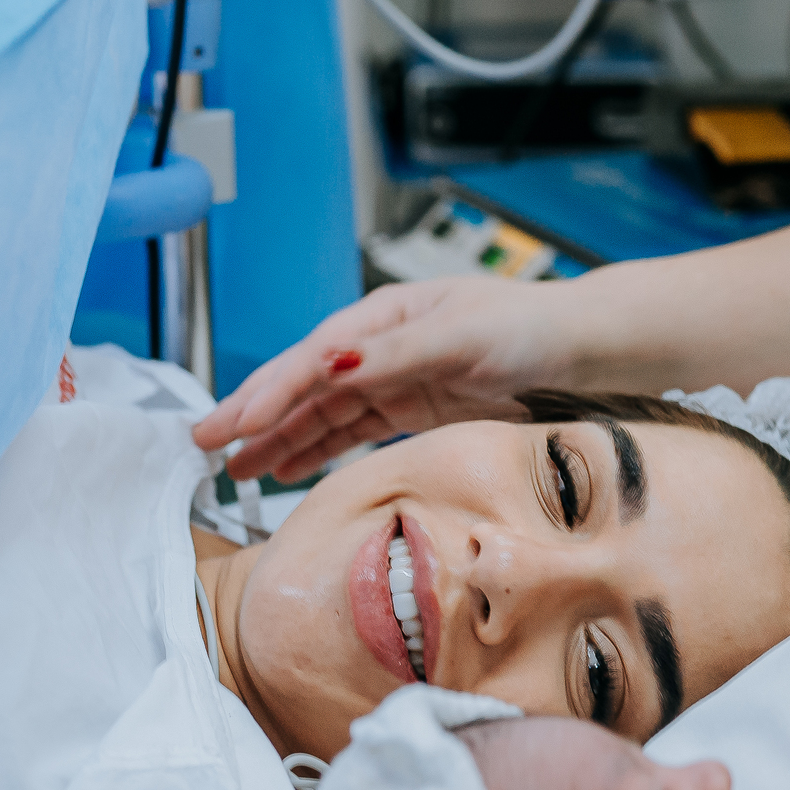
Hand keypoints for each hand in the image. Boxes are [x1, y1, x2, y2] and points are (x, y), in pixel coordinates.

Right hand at [192, 276, 576, 481]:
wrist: (586, 353)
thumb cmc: (531, 329)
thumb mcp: (462, 337)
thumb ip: (395, 354)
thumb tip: (331, 363)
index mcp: (385, 318)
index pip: (313, 359)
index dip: (270, 393)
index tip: (237, 425)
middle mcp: (382, 348)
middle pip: (303, 385)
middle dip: (253, 414)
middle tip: (203, 444)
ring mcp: (396, 381)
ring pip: (321, 415)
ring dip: (277, 440)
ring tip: (233, 470)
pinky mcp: (414, 411)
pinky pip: (352, 434)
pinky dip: (317, 452)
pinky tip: (287, 471)